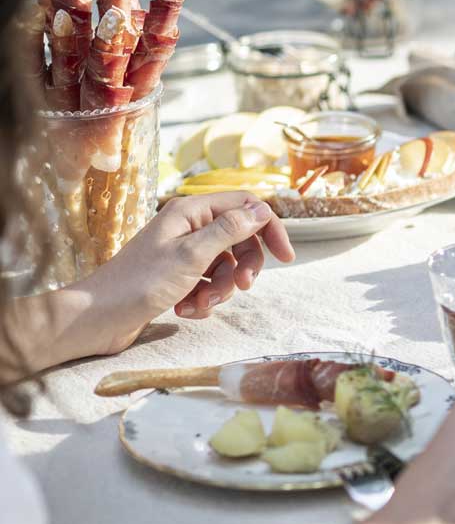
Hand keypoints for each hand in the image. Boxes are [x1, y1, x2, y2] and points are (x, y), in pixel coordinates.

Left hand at [76, 192, 294, 353]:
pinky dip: (204, 300)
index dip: (269, 229)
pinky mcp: (178, 277)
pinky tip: (186, 310)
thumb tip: (262, 211)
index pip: (246, 207)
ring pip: (226, 267)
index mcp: (191, 212)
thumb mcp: (193, 255)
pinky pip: (209, 285)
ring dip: (221, 290)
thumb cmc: (140, 283)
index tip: (286, 257)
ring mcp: (183, 253)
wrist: (100, 316)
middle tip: (243, 288)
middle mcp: (189, 227)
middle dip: (245, 268)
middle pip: (240, 240)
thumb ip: (230, 230)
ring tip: (201, 304)